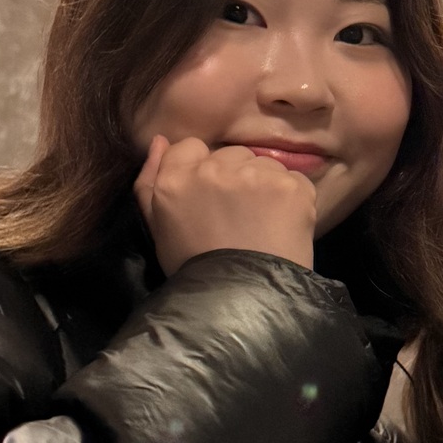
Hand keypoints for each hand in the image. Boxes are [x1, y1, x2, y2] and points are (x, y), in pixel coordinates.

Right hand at [134, 135, 316, 276]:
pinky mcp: (290, 185)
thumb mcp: (160, 230)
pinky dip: (291, 199)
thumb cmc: (196, 270)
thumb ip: (149, 182)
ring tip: (262, 223)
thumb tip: (160, 141)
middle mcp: (214, 169)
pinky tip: (282, 226)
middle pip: (229, 154)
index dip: (200, 169)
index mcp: (176, 179)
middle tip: (238, 216)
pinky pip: (293, 179)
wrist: (245, 301)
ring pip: (262, 163)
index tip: (210, 196)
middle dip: (235, 177)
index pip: (190, 147)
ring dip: (264, 185)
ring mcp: (255, 175)